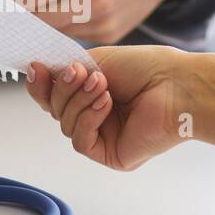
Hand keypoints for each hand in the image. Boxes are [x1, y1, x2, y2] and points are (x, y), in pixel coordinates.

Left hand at [18, 0, 189, 43]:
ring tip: (20, 17)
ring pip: (54, 30)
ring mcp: (104, 22)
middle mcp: (95, 2)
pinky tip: (52, 18)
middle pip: (40, 19)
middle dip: (18, 17)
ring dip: (37, 24)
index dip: (7, 3)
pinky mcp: (110, 35)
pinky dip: (59, 26)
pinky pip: (73, 34)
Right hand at [26, 45, 186, 170]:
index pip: (54, 94)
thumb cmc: (148, 69)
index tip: (36, 67)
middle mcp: (95, 115)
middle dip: (63, 88)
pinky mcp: (110, 154)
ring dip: (79, 100)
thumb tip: (37, 71)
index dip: (41, 84)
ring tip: (101, 84)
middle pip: (55, 109)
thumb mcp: (97, 60)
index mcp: (92, 93)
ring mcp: (103, 136)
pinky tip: (106, 103)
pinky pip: (80, 140)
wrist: (177, 85)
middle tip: (79, 72)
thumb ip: (66, 69)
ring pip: (64, 123)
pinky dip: (88, 118)